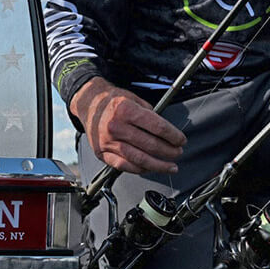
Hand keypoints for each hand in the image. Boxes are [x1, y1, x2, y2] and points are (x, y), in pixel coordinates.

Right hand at [71, 77, 186, 174]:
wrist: (88, 104)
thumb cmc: (112, 101)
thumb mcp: (133, 99)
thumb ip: (150, 114)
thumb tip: (167, 132)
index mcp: (125, 110)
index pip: (157, 127)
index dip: (173, 135)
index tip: (181, 140)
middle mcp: (116, 127)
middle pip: (150, 145)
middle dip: (169, 151)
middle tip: (178, 152)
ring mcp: (108, 142)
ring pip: (139, 159)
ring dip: (159, 165)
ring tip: (171, 166)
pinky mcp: (102, 153)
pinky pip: (124, 166)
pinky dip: (140, 169)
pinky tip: (151, 168)